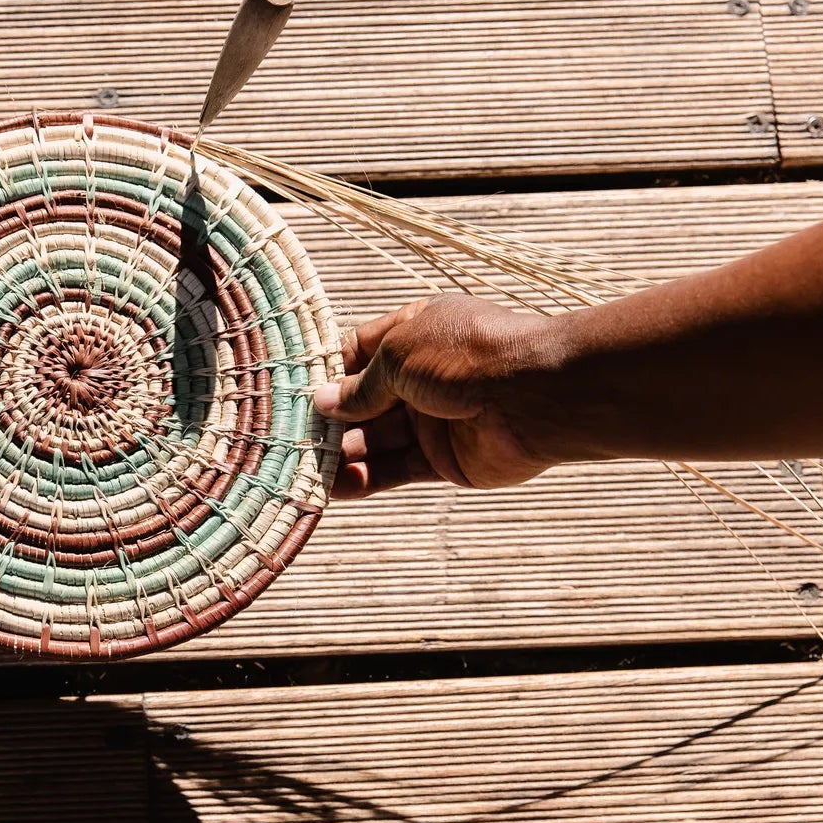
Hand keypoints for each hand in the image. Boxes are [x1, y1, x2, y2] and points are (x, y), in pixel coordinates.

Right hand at [313, 294, 565, 496]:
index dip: (324, 372)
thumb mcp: (399, 355)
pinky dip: (364, 479)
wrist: (536, 395)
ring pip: (374, 440)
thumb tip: (323, 403)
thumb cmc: (466, 355)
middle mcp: (420, 377)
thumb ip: (360, 385)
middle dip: (326, 419)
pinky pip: (395, 470)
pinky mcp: (442, 460)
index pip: (356, 353)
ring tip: (302, 466)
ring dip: (340, 452)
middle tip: (287, 437)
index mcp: (413, 335)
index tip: (288, 392)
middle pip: (361, 402)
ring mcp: (432, 420)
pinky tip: (333, 486)